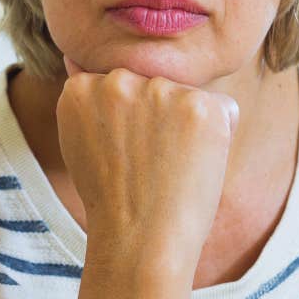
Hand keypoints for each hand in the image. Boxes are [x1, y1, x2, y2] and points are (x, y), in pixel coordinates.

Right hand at [55, 56, 237, 262]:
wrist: (140, 242)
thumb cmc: (116, 199)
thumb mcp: (84, 141)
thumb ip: (89, 96)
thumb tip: (74, 56)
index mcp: (83, 87)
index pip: (125, 88)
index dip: (132, 127)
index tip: (124, 157)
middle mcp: (119, 80)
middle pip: (158, 88)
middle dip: (160, 122)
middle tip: (147, 166)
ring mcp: (160, 91)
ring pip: (190, 99)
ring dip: (190, 129)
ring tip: (169, 167)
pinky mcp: (200, 106)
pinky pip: (224, 112)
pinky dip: (220, 138)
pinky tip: (194, 166)